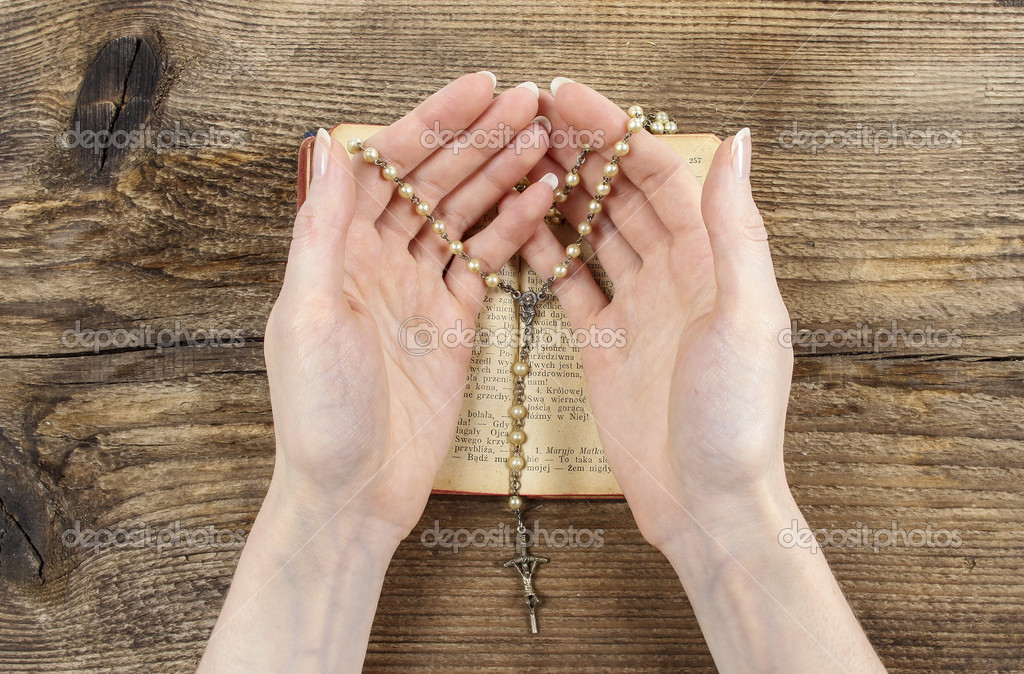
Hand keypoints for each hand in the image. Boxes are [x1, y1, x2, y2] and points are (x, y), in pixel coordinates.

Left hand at [264, 73, 555, 544]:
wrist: (355, 493)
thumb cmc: (319, 415)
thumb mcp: (311, 315)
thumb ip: (322, 228)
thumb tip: (327, 145)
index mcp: (335, 251)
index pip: (386, 166)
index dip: (431, 125)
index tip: (476, 93)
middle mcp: (376, 260)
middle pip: (432, 182)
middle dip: (478, 140)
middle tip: (527, 105)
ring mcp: (417, 288)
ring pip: (463, 215)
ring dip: (501, 176)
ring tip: (543, 141)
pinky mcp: (452, 320)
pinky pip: (484, 261)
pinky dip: (512, 229)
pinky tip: (540, 199)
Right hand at [521, 81, 881, 671]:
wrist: (706, 504)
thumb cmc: (737, 419)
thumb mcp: (744, 316)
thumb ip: (736, 229)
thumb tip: (738, 142)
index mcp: (714, 260)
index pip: (659, 175)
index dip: (615, 133)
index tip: (567, 100)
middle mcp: (675, 275)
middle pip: (622, 195)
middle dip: (581, 154)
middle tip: (531, 119)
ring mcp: (637, 307)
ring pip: (594, 234)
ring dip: (561, 196)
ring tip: (519, 160)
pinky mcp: (605, 342)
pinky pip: (572, 284)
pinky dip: (547, 255)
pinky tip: (520, 227)